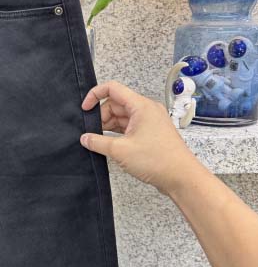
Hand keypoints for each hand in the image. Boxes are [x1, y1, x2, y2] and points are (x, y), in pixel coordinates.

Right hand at [80, 80, 202, 194]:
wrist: (182, 178)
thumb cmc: (156, 160)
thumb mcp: (121, 151)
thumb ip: (98, 142)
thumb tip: (84, 138)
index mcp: (141, 106)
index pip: (113, 88)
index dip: (95, 95)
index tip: (84, 109)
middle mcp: (146, 109)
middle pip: (116, 104)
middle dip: (101, 116)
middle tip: (91, 133)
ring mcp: (150, 121)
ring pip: (122, 116)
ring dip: (109, 126)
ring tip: (98, 140)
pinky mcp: (151, 133)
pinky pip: (130, 127)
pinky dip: (118, 133)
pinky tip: (109, 144)